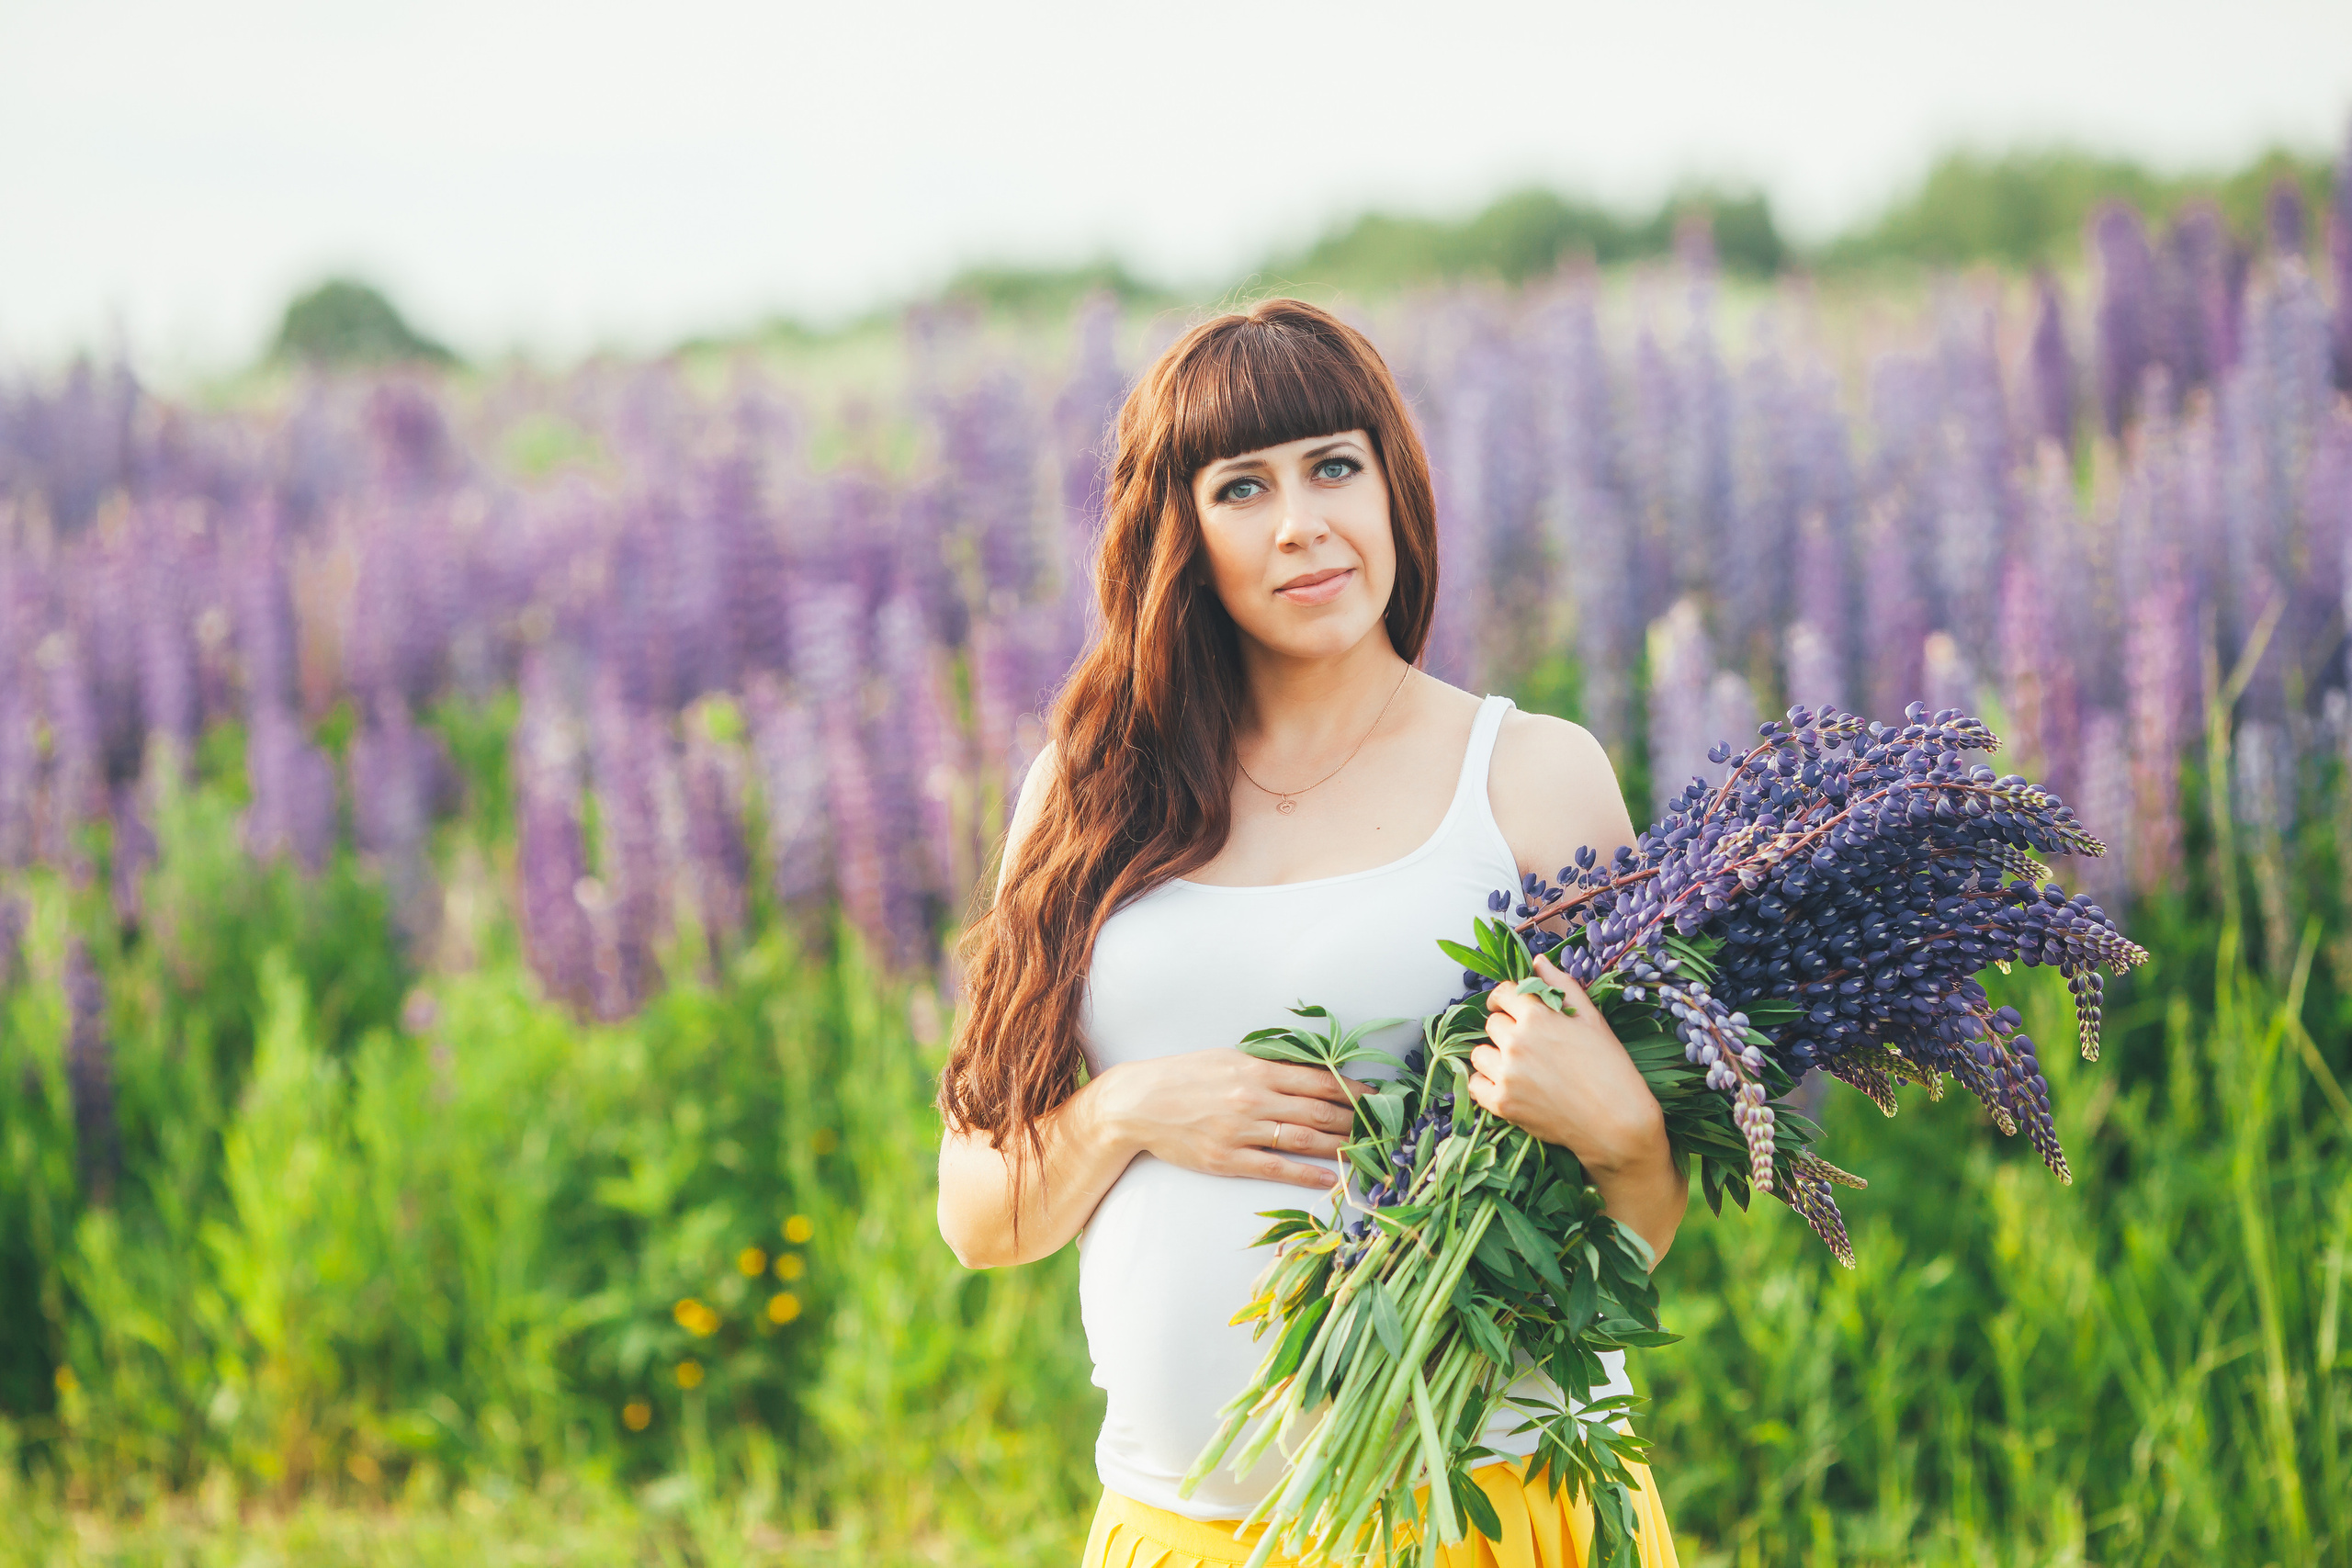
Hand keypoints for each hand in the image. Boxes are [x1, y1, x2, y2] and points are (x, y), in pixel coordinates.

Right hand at [1093, 1051, 1370, 1190]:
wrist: (1138, 1103)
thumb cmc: (1185, 1076)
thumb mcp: (1227, 1058)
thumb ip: (1267, 1065)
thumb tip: (1309, 1071)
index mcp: (1256, 1069)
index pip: (1319, 1078)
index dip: (1354, 1089)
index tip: (1379, 1097)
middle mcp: (1254, 1098)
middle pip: (1320, 1110)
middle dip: (1356, 1119)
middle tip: (1383, 1127)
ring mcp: (1241, 1130)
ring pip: (1305, 1139)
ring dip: (1340, 1146)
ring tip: (1367, 1151)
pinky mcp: (1228, 1159)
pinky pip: (1277, 1168)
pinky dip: (1308, 1174)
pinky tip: (1331, 1177)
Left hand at [1470, 953, 1665, 1173]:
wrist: (1617, 1124)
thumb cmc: (1611, 1068)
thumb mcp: (1592, 1019)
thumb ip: (1562, 985)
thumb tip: (1537, 960)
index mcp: (1536, 1017)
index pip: (1502, 993)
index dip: (1509, 999)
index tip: (1514, 1008)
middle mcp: (1515, 1042)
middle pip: (1492, 1023)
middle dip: (1507, 1029)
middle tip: (1530, 1045)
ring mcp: (1506, 1074)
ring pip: (1480, 1053)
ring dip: (1494, 1056)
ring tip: (1520, 1067)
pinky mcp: (1502, 1104)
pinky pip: (1475, 1084)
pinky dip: (1486, 1084)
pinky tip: (1508, 1085)